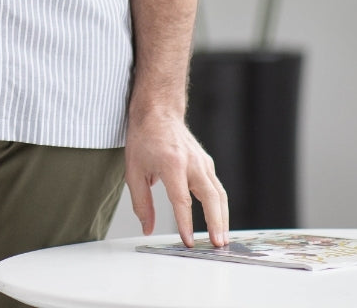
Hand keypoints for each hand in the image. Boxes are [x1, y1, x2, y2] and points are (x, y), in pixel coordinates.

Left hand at [124, 108, 228, 248]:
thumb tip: (147, 228)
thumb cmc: (144, 137)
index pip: (182, 200)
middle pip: (210, 197)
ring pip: (219, 193)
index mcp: (172, 163)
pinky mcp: (206, 162)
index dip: (185, 223)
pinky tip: (219, 221)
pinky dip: (220, 206)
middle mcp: (191, 162)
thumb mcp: (133, 170)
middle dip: (216, 223)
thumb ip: (141, 202)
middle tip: (217, 245)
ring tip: (222, 239)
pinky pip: (217, 187)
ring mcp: (202, 161)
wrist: (158, 110)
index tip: (187, 241)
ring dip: (223, 218)